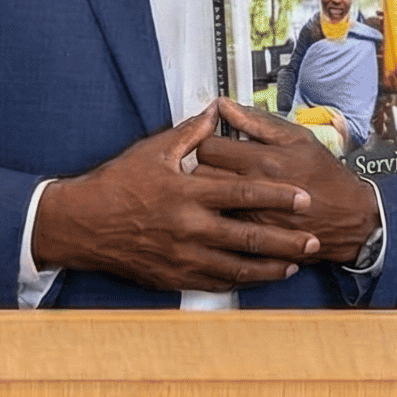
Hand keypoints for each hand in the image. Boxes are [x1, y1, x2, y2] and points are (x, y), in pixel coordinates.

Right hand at [29, 103, 318, 291]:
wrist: (81, 224)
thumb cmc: (116, 184)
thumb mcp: (152, 151)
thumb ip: (190, 134)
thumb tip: (216, 113)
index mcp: (188, 192)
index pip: (244, 192)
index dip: (278, 196)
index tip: (304, 199)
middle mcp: (189, 227)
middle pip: (249, 235)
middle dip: (286, 239)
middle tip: (314, 240)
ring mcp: (182, 256)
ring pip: (237, 266)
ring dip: (271, 266)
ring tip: (296, 262)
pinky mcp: (174, 277)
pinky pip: (216, 282)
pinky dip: (243, 281)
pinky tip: (260, 277)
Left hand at [197, 97, 381, 264]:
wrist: (351, 219)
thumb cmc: (327, 178)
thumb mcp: (298, 139)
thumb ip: (258, 121)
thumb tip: (225, 105)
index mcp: (265, 160)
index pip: (209, 146)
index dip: (207, 142)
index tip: (214, 144)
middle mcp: (255, 189)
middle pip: (201, 174)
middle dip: (202, 168)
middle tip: (213, 167)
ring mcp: (252, 218)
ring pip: (207, 203)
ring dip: (207, 195)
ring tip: (219, 189)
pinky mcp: (255, 241)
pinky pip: (221, 227)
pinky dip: (219, 218)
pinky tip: (228, 212)